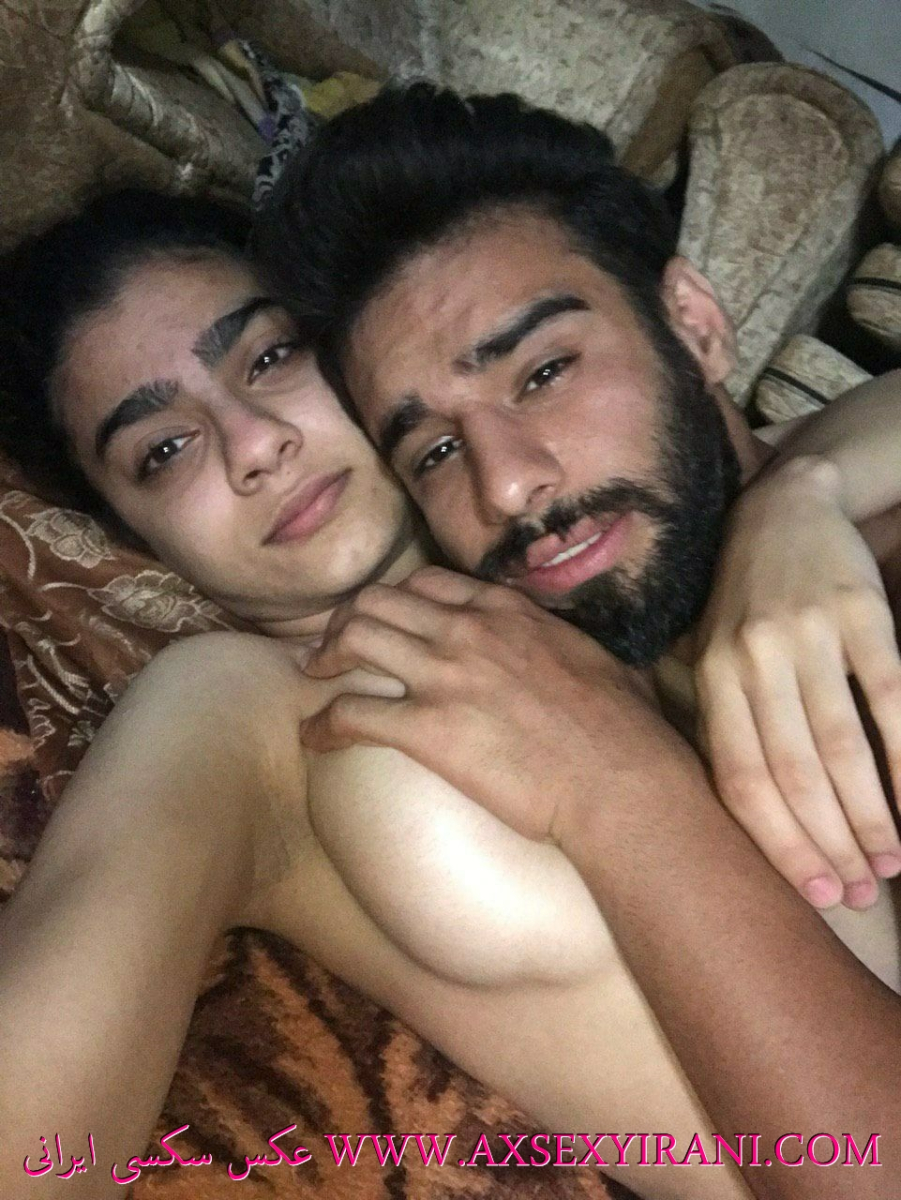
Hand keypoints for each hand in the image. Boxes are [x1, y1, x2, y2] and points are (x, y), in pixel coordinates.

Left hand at [301, 567, 681, 845]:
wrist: (619, 777)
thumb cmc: (623, 726)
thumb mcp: (589, 656)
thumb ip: (555, 640)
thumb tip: (560, 649)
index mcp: (504, 610)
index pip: (427, 582)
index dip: (394, 598)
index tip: (384, 620)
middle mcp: (467, 630)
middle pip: (378, 600)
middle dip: (347, 619)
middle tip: (333, 646)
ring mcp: (444, 675)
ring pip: (356, 638)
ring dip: (326, 655)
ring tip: (315, 676)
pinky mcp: (428, 728)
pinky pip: (351, 714)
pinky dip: (322, 724)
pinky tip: (314, 737)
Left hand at [694, 456, 900, 909]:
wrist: (782, 508)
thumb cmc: (742, 600)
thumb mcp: (707, 652)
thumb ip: (717, 720)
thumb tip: (736, 814)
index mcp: (712, 677)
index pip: (741, 781)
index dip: (779, 845)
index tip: (815, 893)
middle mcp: (752, 660)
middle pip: (793, 775)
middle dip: (831, 845)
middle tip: (862, 894)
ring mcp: (808, 636)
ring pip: (842, 746)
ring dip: (873, 815)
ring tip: (892, 862)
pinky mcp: (861, 615)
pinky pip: (891, 698)